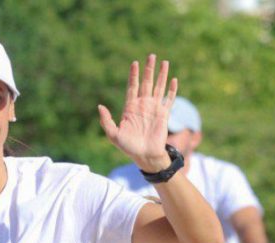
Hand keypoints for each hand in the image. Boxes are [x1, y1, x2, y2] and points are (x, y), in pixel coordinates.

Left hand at [98, 54, 176, 171]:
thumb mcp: (113, 134)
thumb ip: (106, 120)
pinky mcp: (164, 115)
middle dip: (149, 69)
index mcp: (130, 107)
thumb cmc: (128, 147)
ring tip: (165, 62)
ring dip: (162, 75)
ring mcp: (154, 109)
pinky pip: (169, 100)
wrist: (144, 156)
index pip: (132, 86)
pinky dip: (172, 90)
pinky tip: (174, 80)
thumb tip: (100, 106)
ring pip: (159, 87)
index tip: (134, 63)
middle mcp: (143, 105)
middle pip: (146, 83)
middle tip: (151, 55)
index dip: (133, 75)